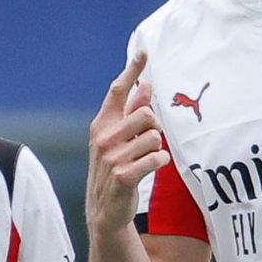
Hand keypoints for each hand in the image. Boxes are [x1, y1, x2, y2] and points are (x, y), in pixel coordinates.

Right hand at [86, 50, 168, 238]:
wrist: (105, 209)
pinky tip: (153, 166)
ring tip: (146, 158)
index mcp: (101, 124)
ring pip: (153, 137)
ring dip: (157, 147)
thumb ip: (131, 113)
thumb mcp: (119, 139)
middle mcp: (103, 138)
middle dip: (154, 126)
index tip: (143, 53)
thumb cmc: (116, 169)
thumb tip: (145, 85)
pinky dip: (160, 161)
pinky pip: (156, 157)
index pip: (117, 91)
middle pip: (145, 114)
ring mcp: (112, 157)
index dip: (131, 70)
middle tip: (149, 140)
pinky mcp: (123, 175)